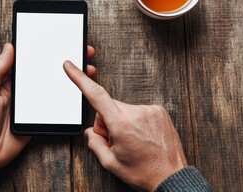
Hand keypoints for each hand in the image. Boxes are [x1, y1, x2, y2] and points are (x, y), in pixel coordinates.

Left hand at [0, 43, 96, 187]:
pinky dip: (65, 101)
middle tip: (81, 53)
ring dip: (68, 81)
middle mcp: (21, 91)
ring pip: (53, 89)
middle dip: (63, 63)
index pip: (29, 61)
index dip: (44, 51)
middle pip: (45, 73)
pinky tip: (76, 94)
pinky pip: (53, 108)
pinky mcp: (37, 119)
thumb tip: (8, 47)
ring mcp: (30, 106)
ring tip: (85, 71)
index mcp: (8, 81)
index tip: (59, 41)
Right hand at [63, 61, 186, 191]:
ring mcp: (150, 110)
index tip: (70, 66)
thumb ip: (94, 143)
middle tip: (117, 140)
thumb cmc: (143, 172)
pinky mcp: (159, 110)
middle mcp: (136, 112)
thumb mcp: (110, 162)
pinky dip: (135, 120)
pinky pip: (137, 109)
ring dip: (121, 120)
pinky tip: (141, 135)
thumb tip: (90, 131)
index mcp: (121, 124)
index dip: (80, 78)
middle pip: (108, 105)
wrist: (172, 177)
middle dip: (106, 120)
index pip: (96, 95)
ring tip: (133, 140)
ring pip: (122, 108)